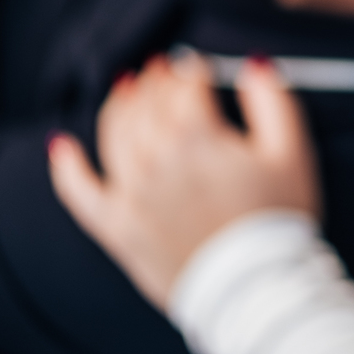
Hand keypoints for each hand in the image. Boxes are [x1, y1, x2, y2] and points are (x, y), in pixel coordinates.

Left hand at [48, 52, 318, 309]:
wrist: (255, 288)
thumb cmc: (277, 219)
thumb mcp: (291, 152)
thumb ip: (272, 100)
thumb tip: (252, 65)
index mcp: (195, 135)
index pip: (184, 85)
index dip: (191, 69)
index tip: (197, 67)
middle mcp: (154, 158)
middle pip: (147, 103)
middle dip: (156, 81)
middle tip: (163, 70)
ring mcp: (130, 193)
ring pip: (114, 133)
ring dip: (120, 105)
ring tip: (128, 90)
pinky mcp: (117, 227)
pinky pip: (79, 192)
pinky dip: (67, 167)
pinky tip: (62, 146)